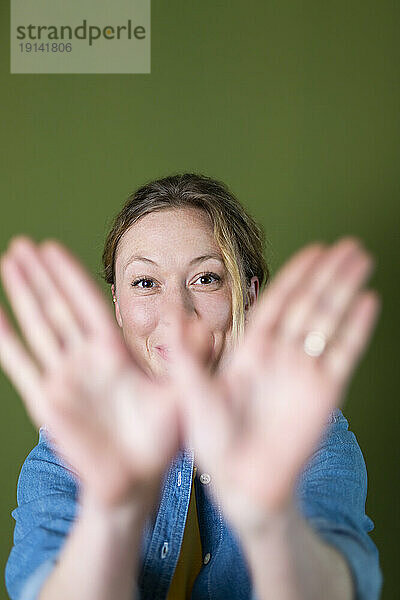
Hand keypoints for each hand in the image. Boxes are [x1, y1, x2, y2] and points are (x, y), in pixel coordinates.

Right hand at [0, 237, 181, 509]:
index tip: (52, 248)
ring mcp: (64, 378)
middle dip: (41, 276)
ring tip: (8, 263)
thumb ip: (189, 358)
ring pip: (38, 327)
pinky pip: (22, 365)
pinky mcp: (48, 402)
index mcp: (115, 352)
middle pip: (59, 307)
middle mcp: (86, 359)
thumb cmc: (162, 439)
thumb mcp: (182, 393)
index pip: (88, 303)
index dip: (70, 276)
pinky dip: (6, 340)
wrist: (137, 480)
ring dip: (22, 295)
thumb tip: (205, 324)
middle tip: (22, 244)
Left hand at [167, 237, 380, 533]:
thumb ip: (186, 354)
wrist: (242, 482)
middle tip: (348, 245)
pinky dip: (355, 327)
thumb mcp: (192, 393)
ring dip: (346, 289)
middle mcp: (282, 355)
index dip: (296, 275)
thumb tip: (170, 314)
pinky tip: (367, 301)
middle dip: (328, 273)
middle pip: (309, 303)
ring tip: (361, 260)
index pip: (278, 302)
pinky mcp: (324, 393)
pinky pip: (343, 353)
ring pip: (329, 320)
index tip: (314, 251)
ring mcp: (305, 371)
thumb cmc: (214, 440)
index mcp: (252, 350)